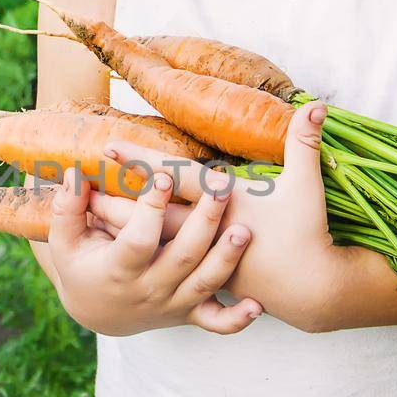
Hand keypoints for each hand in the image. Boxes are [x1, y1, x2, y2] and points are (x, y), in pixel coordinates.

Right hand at [45, 168, 262, 335]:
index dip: (150, 210)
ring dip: (227, 258)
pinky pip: (217, 323)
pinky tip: (257, 305)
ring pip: (205, 284)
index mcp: (119, 269)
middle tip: (222, 187)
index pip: (138, 240)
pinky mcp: (190, 314)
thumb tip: (73, 173)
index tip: (163, 177)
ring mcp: (173, 304)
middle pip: (183, 257)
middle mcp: (150, 289)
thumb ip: (67, 208)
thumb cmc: (81, 266)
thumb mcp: (66, 241)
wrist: (97, 312)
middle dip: (204, 222)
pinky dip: (237, 318)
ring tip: (245, 230)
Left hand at [92, 102, 396, 332]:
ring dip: (119, 231)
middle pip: (148, 215)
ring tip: (87, 216)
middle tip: (77, 183)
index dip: (141, 161)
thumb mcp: (306, 188)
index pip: (173, 178)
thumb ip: (306, 144)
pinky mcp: (203, 278)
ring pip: (149, 244)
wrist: (314, 292)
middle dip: (113, 200)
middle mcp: (204, 234)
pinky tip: (115, 251)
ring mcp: (201, 260)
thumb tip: (319, 104)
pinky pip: (161, 269)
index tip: (108, 144)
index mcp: (223, 207)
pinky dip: (139, 259)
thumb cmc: (308, 236)